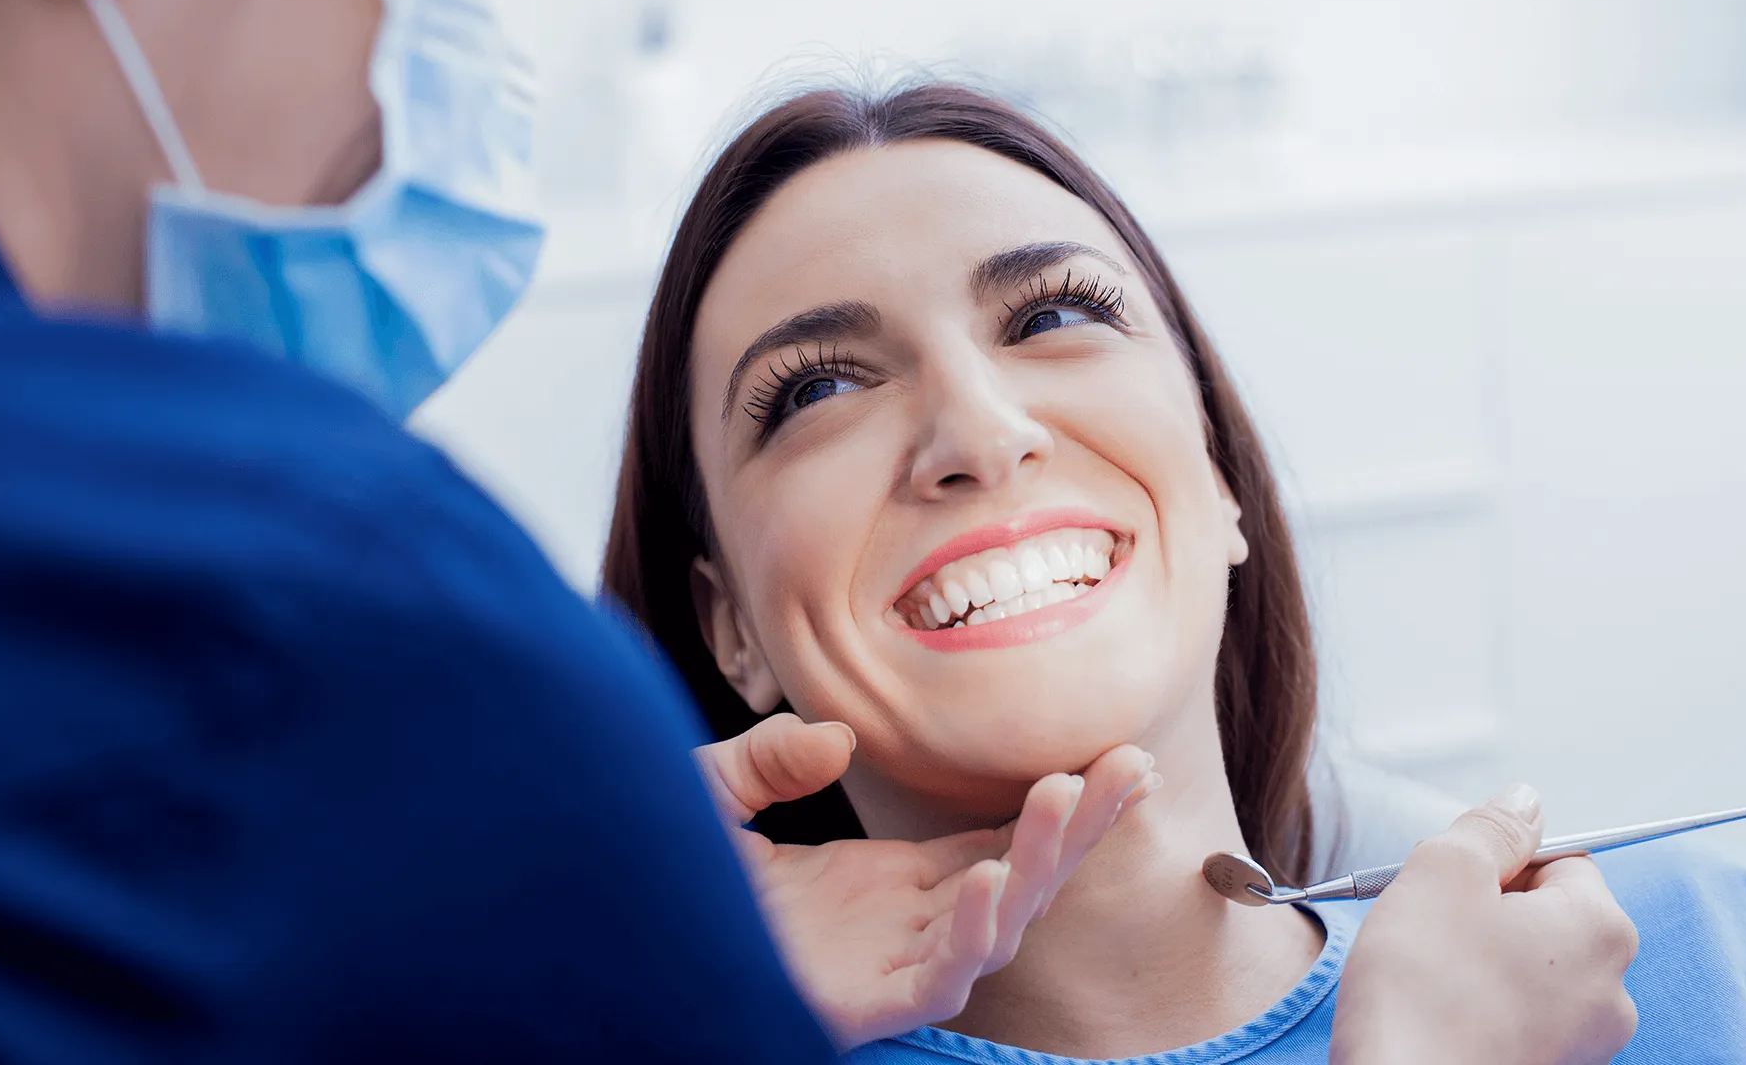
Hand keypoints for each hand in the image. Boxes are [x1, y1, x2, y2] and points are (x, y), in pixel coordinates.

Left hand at [694, 714, 1157, 1050]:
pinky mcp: (860, 1006)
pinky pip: (935, 980)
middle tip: (1134, 765)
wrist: (611, 942)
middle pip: (1019, 877)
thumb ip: (768, 758)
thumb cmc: (660, 886)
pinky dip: (968, 936)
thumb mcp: (711, 794)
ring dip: (1037, 864)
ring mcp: (884, 967)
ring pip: (994, 927)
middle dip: (1081, 828)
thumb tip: (836, 739)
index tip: (1119, 760)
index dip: (1058, 807)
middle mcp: (900, 927)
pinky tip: (985, 880)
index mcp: (885, 884)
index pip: (997, 841)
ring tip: (1065, 795)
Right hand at [1330, 785, 1640, 1064]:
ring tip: (1432, 976)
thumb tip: (1525, 802)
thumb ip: (1490, 827)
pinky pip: (1519, 1014)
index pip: (1560, 857)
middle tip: (1434, 927)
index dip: (1497, 861)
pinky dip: (1481, 1004)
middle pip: (1548, 913)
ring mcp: (1585, 1042)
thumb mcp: (1443, 870)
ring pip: (1529, 965)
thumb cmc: (1421, 992)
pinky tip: (1441, 1012)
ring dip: (1482, 957)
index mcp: (1601, 927)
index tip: (1454, 885)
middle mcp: (1611, 989)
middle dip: (1489, 910)